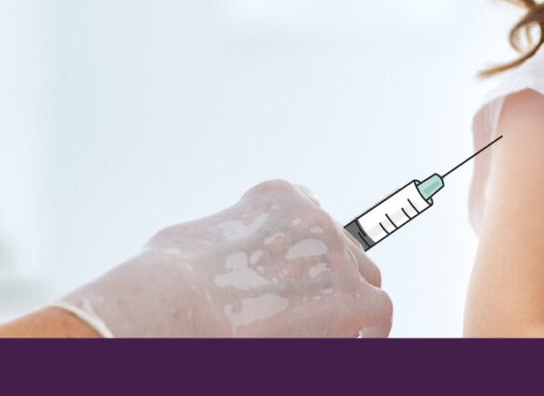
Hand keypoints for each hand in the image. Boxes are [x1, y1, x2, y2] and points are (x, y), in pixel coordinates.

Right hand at [54, 179, 392, 337]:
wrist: (174, 306)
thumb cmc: (164, 281)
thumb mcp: (187, 240)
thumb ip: (219, 243)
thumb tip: (213, 264)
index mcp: (279, 198)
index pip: (312, 216)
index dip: (306, 251)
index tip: (300, 271)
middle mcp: (315, 220)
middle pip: (341, 249)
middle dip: (328, 277)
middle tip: (310, 307)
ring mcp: (337, 258)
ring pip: (364, 279)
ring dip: (349, 303)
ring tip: (328, 330)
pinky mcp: (352, 300)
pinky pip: (379, 314)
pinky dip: (369, 331)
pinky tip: (352, 345)